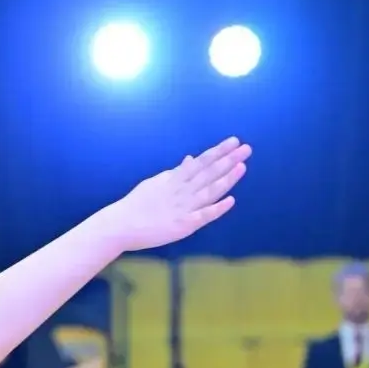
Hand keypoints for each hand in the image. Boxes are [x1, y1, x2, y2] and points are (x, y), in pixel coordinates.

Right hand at [111, 138, 250, 250]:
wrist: (121, 225)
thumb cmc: (136, 205)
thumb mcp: (155, 182)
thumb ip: (174, 173)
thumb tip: (190, 159)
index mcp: (174, 179)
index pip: (201, 162)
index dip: (219, 151)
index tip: (234, 141)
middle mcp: (181, 191)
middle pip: (209, 173)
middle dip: (229, 160)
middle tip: (247, 149)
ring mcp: (183, 208)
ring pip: (209, 191)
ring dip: (227, 179)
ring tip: (242, 167)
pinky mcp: (182, 225)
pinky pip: (202, 216)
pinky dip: (216, 209)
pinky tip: (230, 201)